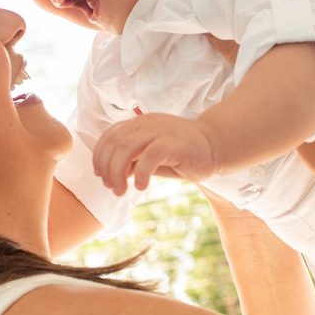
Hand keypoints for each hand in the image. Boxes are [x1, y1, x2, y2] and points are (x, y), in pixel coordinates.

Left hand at [92, 113, 216, 194]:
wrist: (215, 146)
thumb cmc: (181, 153)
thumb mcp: (150, 156)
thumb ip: (132, 161)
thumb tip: (110, 175)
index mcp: (138, 124)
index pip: (109, 136)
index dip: (100, 157)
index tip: (100, 176)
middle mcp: (146, 124)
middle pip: (114, 143)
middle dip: (107, 168)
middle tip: (112, 188)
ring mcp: (159, 131)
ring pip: (126, 148)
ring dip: (118, 172)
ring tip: (121, 191)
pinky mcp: (172, 143)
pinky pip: (149, 156)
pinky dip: (140, 173)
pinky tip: (142, 186)